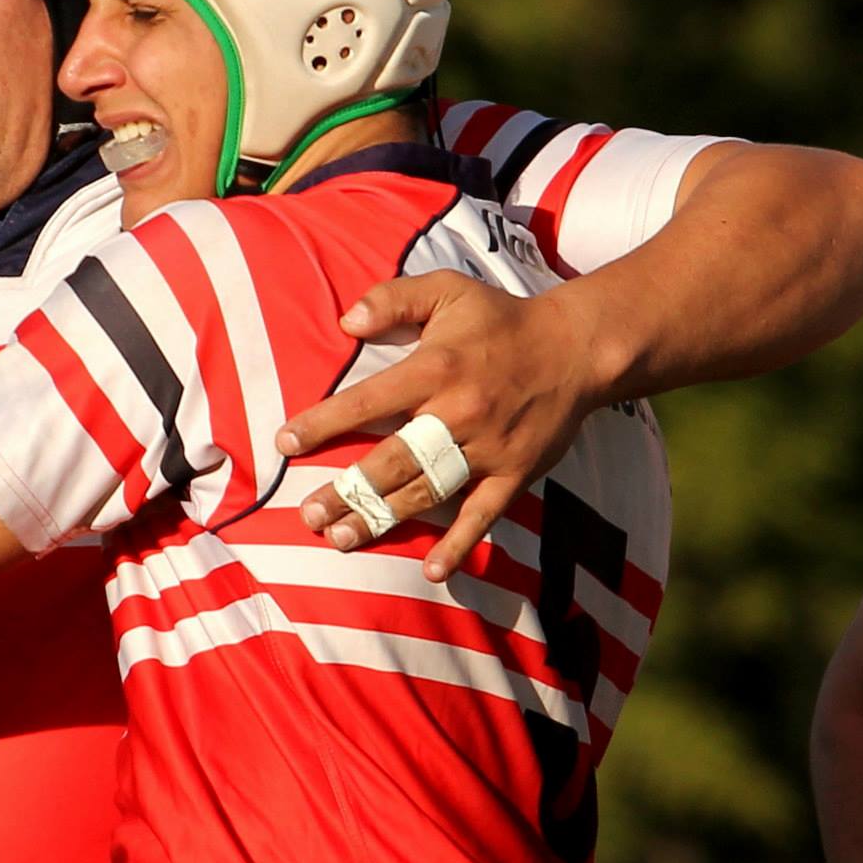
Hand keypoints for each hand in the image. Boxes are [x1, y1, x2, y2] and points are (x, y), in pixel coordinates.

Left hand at [277, 271, 604, 581]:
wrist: (577, 348)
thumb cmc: (501, 319)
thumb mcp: (447, 290)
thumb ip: (393, 298)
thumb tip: (346, 321)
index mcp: (436, 368)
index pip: (367, 400)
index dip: (324, 422)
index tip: (285, 443)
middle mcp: (458, 412)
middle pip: (392, 459)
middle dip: (347, 489)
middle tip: (308, 514)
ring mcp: (488, 448)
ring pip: (427, 491)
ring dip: (383, 517)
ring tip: (341, 538)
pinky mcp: (516, 473)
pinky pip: (484, 515)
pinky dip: (460, 545)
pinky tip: (433, 572)